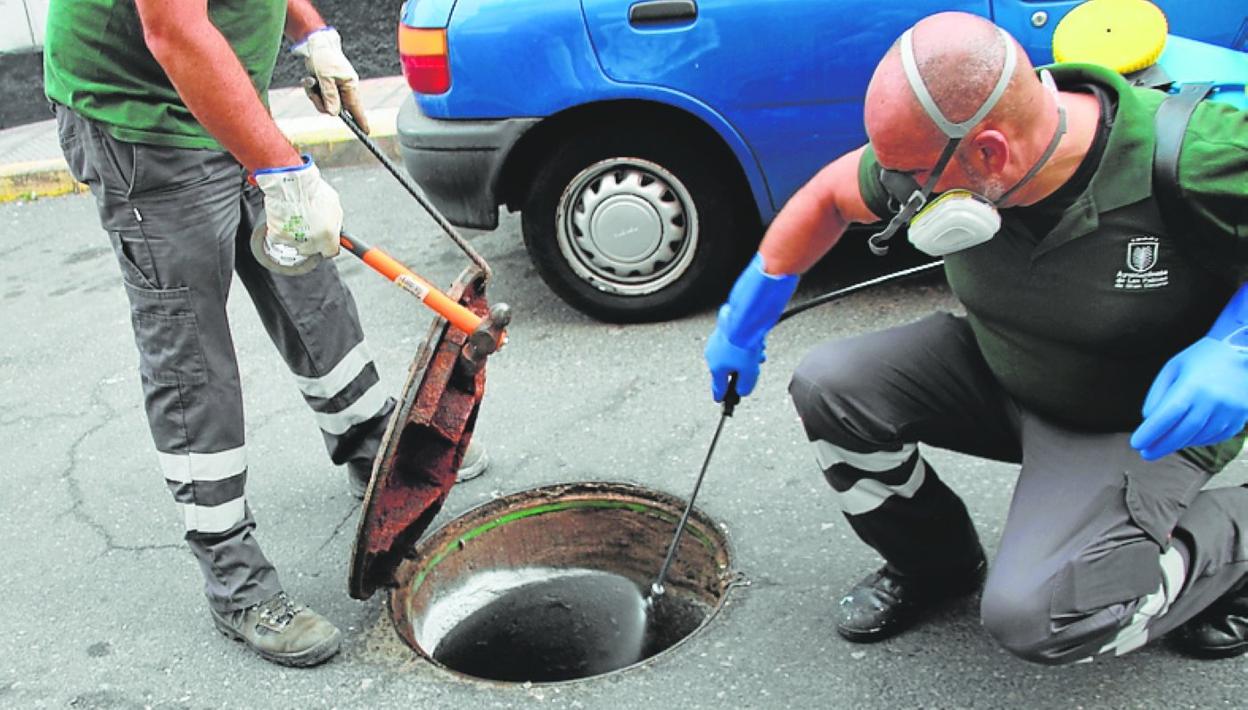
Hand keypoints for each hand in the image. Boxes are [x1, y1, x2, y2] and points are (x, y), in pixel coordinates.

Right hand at [253, 155, 342, 258]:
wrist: (290, 183)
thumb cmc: (311, 190)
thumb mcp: (335, 204)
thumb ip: (336, 221)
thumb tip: (336, 227)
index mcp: (328, 236)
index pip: (331, 251)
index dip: (328, 244)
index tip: (326, 239)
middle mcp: (311, 242)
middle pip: (313, 249)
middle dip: (313, 238)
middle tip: (310, 222)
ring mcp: (294, 241)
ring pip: (297, 243)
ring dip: (298, 233)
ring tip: (297, 216)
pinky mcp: (278, 236)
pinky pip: (281, 237)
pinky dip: (283, 229)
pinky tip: (286, 217)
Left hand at [292, 27, 369, 133]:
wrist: (316, 44)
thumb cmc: (324, 58)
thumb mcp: (325, 77)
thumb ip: (330, 96)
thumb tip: (334, 114)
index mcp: (350, 86)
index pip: (357, 108)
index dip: (361, 121)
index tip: (366, 132)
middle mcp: (345, 89)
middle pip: (335, 108)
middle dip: (321, 103)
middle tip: (315, 91)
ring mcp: (336, 88)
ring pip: (325, 103)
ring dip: (314, 95)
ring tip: (310, 80)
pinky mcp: (327, 86)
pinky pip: (319, 96)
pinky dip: (312, 90)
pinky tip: (310, 79)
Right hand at [706, 306, 765, 400]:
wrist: (743, 319)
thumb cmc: (743, 345)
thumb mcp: (749, 372)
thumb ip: (745, 385)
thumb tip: (742, 390)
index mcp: (716, 368)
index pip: (718, 387)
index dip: (721, 395)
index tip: (719, 400)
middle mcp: (713, 355)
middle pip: (729, 369)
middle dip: (743, 370)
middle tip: (753, 370)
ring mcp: (716, 342)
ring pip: (733, 355)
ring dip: (747, 357)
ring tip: (758, 354)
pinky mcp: (723, 330)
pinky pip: (734, 343)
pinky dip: (745, 346)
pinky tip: (756, 343)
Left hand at [1130, 335, 1247, 459]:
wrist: (1243, 351)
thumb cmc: (1201, 359)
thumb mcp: (1173, 368)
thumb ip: (1158, 394)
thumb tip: (1148, 420)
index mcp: (1193, 385)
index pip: (1168, 415)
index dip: (1151, 432)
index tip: (1136, 443)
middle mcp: (1213, 401)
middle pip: (1183, 432)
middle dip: (1161, 446)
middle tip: (1145, 454)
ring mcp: (1229, 411)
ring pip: (1199, 437)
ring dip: (1179, 444)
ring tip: (1164, 444)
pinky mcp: (1240, 418)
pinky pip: (1215, 437)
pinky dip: (1197, 441)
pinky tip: (1186, 438)